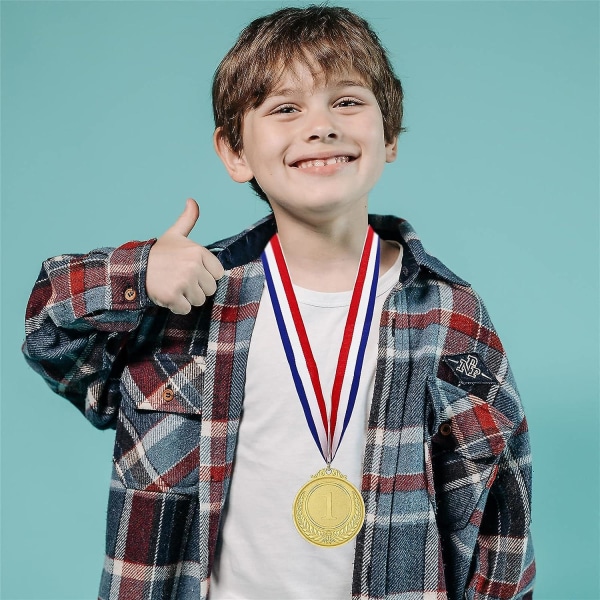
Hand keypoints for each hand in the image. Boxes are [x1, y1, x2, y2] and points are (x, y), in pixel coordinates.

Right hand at [146, 198, 224, 313]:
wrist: (134, 268)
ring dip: (187, 298)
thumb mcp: (174, 235)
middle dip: (196, 288)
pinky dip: (176, 306)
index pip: (218, 274)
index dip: (205, 275)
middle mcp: (193, 266)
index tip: (191, 270)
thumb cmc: (158, 254)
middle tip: (180, 279)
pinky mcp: (173, 296)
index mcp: (197, 252)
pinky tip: (167, 295)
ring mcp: (183, 282)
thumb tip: (192, 200)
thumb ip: (188, 219)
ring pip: (199, 300)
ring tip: (173, 286)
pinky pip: (186, 309)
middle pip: (210, 288)